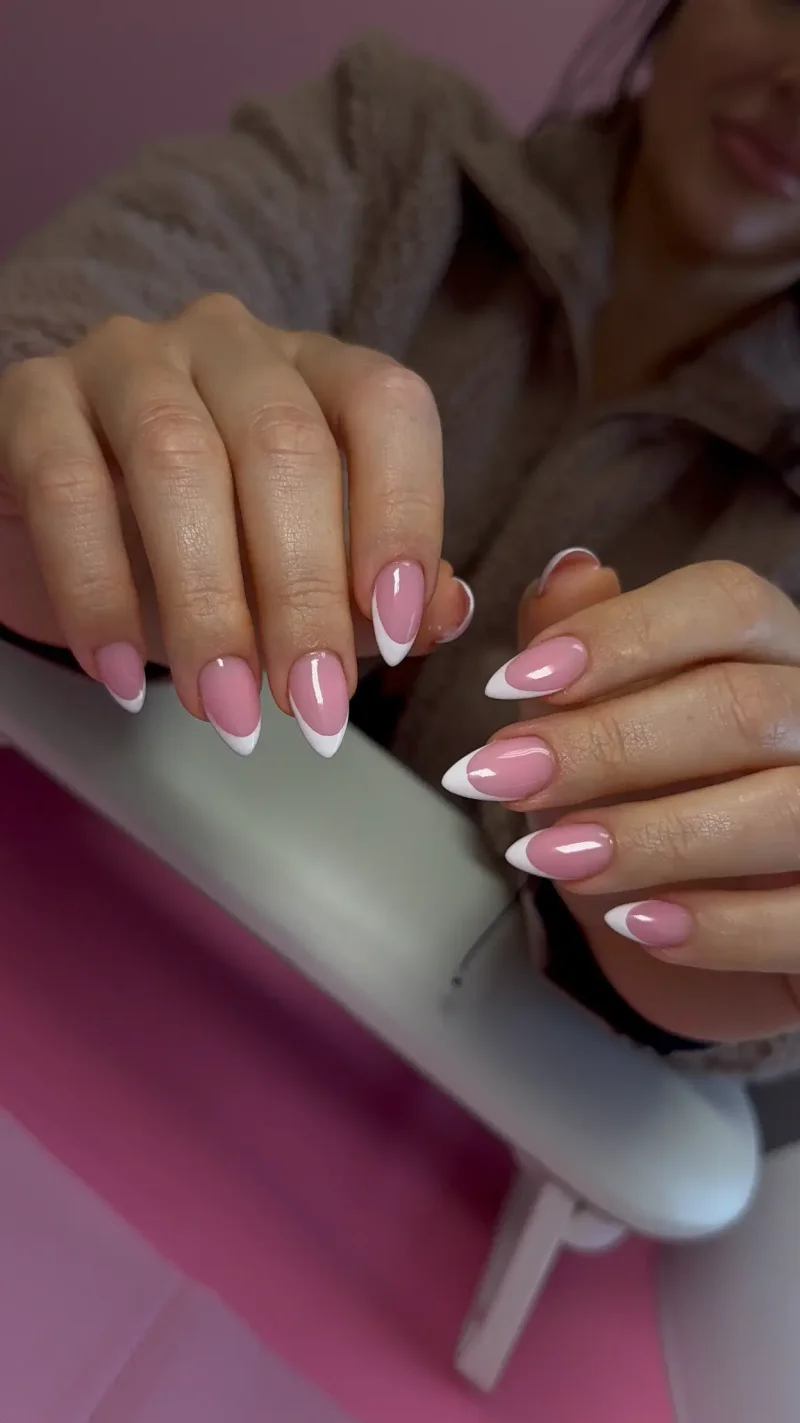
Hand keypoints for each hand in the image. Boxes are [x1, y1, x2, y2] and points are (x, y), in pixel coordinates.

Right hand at [0, 296, 470, 753]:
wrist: (49, 529)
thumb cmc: (196, 551)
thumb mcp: (295, 579)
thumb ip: (371, 596)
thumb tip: (444, 616)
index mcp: (315, 373)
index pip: (386, 407)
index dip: (404, 516)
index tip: (399, 635)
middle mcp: (228, 346)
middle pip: (284, 443)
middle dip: (303, 592)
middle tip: (310, 705)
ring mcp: (126, 360)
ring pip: (178, 458)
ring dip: (208, 604)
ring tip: (226, 709)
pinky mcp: (32, 398)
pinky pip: (67, 486)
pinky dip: (97, 592)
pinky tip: (118, 675)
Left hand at [442, 555, 799, 1042]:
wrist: (721, 934)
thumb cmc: (661, 807)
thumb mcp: (605, 731)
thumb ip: (584, 656)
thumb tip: (566, 572)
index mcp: (774, 649)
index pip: (727, 603)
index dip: (618, 637)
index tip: (506, 683)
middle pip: (740, 705)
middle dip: (605, 744)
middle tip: (498, 777)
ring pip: (781, 806)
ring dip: (649, 836)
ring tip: (544, 857)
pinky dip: (715, 926)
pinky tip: (632, 924)